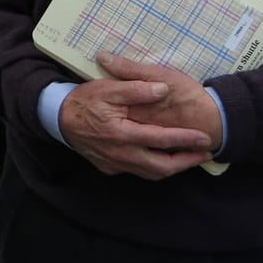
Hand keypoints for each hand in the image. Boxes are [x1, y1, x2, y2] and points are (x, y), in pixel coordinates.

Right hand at [58, 52, 214, 179]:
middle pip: (161, 167)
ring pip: (150, 174)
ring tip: (188, 158)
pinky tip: (159, 158)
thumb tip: (163, 90)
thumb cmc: (84, 100)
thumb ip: (137, 88)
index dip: (186, 140)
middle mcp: (121, 155)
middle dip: (186, 162)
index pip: (162, 140)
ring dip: (172, 168)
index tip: (204, 138)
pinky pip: (136, 172)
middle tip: (204, 154)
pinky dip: (153, 167)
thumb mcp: (108, 88)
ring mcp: (115, 164)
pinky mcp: (109, 168)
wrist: (57, 117)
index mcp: (123, 134)